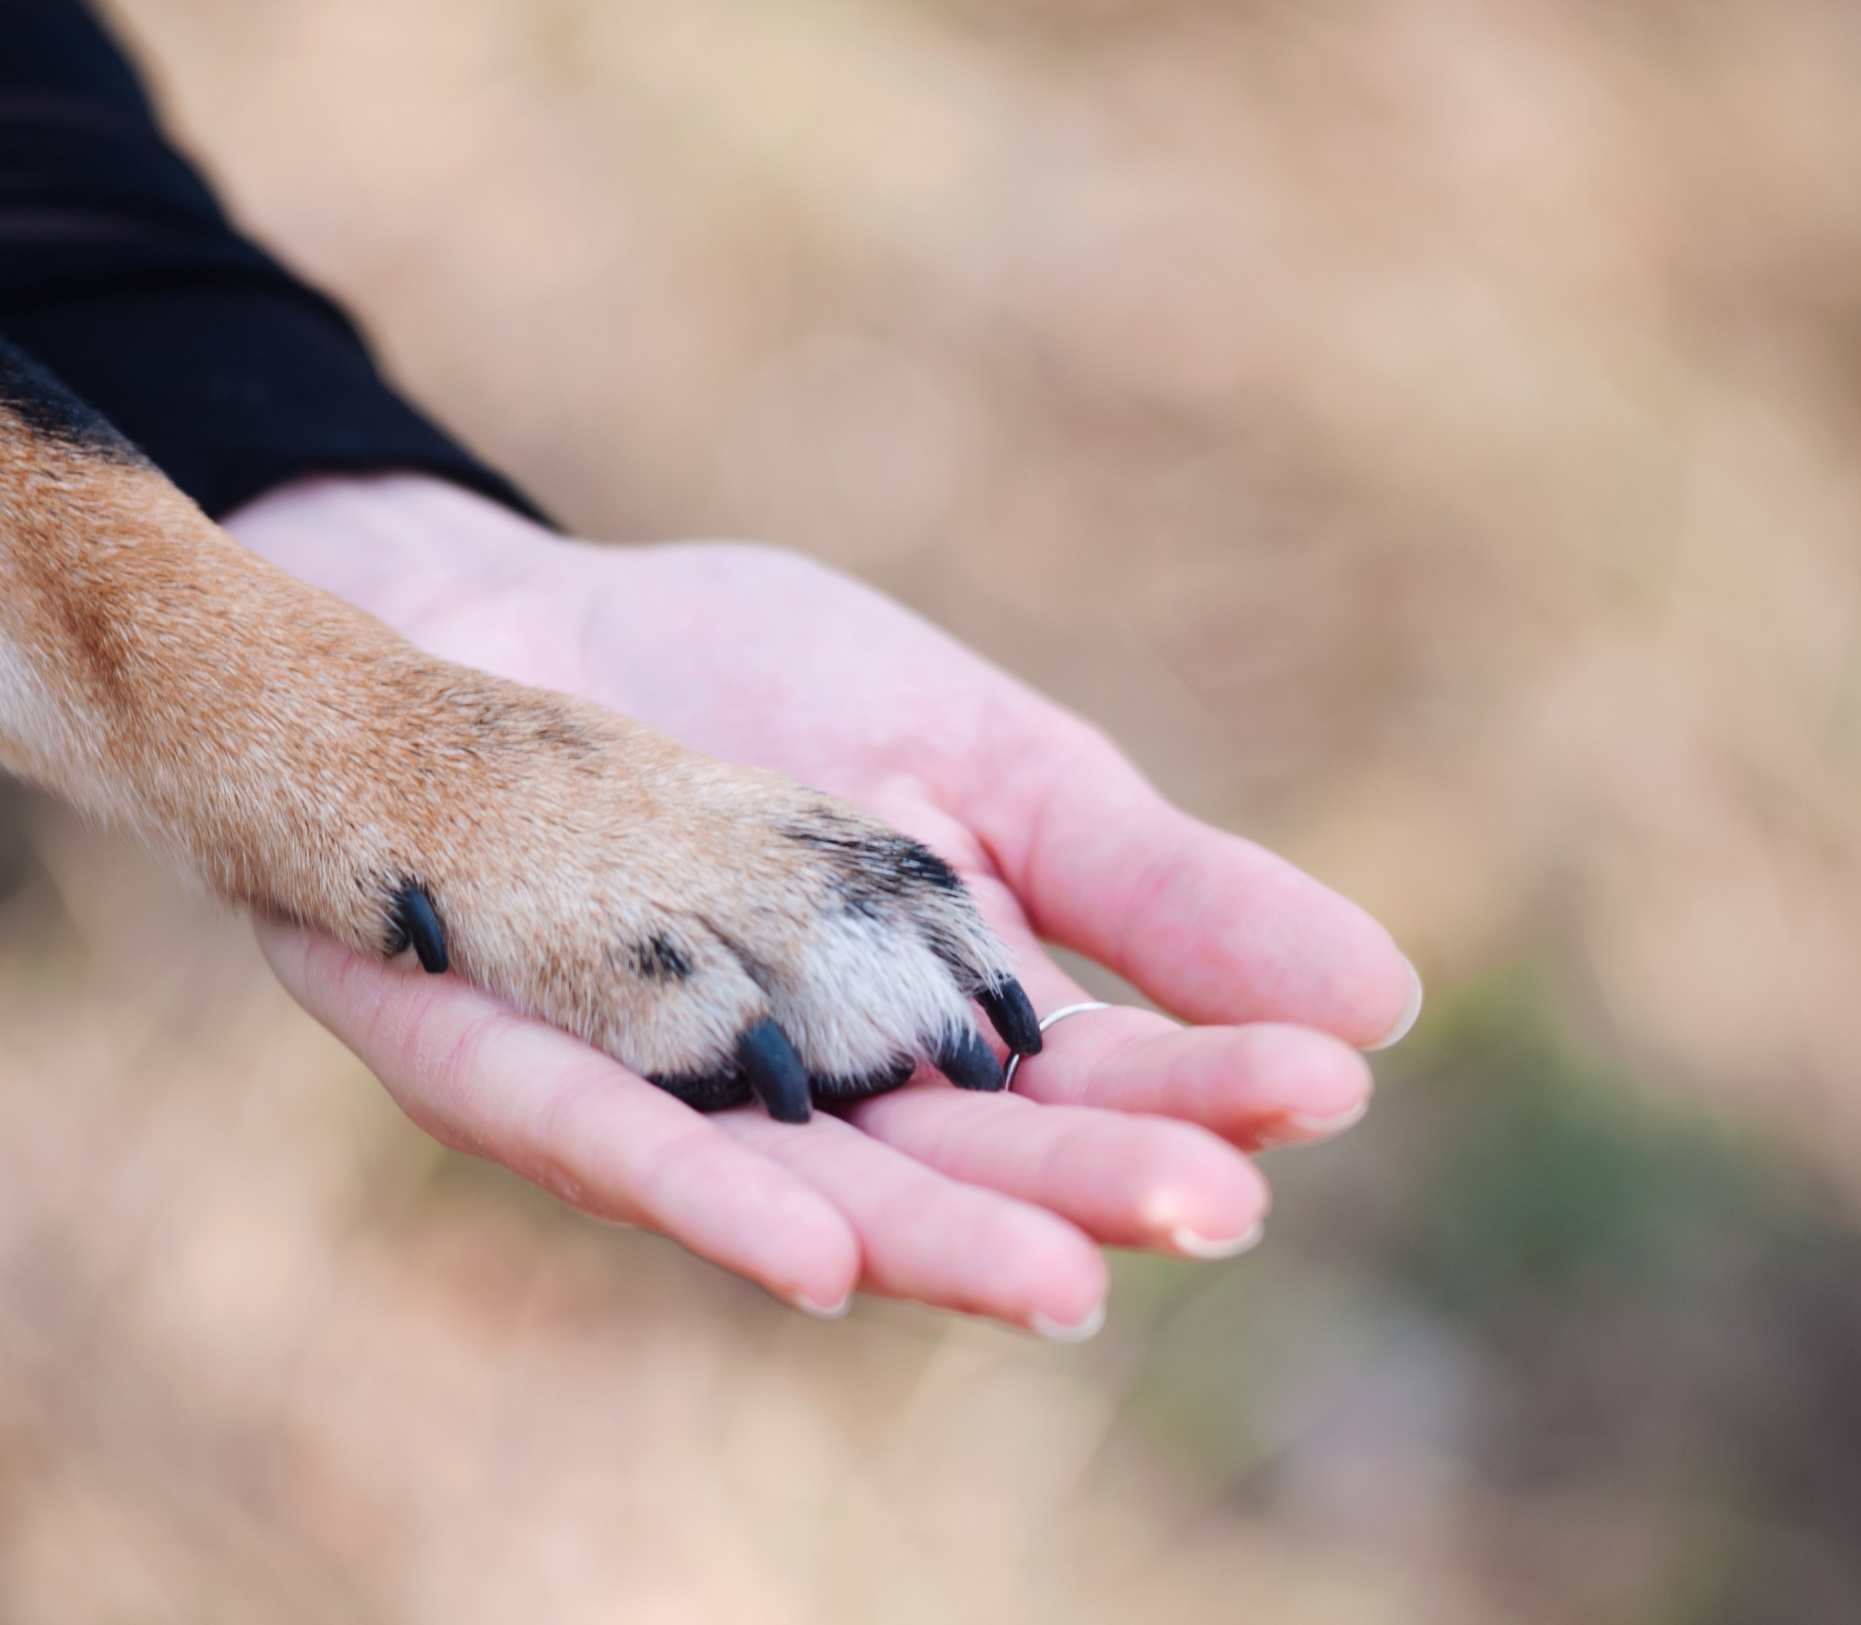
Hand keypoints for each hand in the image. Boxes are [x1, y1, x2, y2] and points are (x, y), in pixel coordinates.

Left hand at [226, 475, 1417, 1332]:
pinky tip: (812, 1252)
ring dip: (926, 1241)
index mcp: (934, 1029)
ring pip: (804, 1193)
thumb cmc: (742, 677)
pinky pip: (599, 1141)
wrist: (503, 599)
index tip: (1323, 1082)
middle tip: (1211, 1210)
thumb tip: (1384, 998)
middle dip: (1079, 1194)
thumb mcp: (979, 756)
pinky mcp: (500, 1067)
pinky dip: (700, 1194)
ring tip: (1057, 1284)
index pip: (1086, 1084)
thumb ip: (1146, 879)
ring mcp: (652, 1093)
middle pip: (957, 1166)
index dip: (1199, 1091)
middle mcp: (804, 1094)